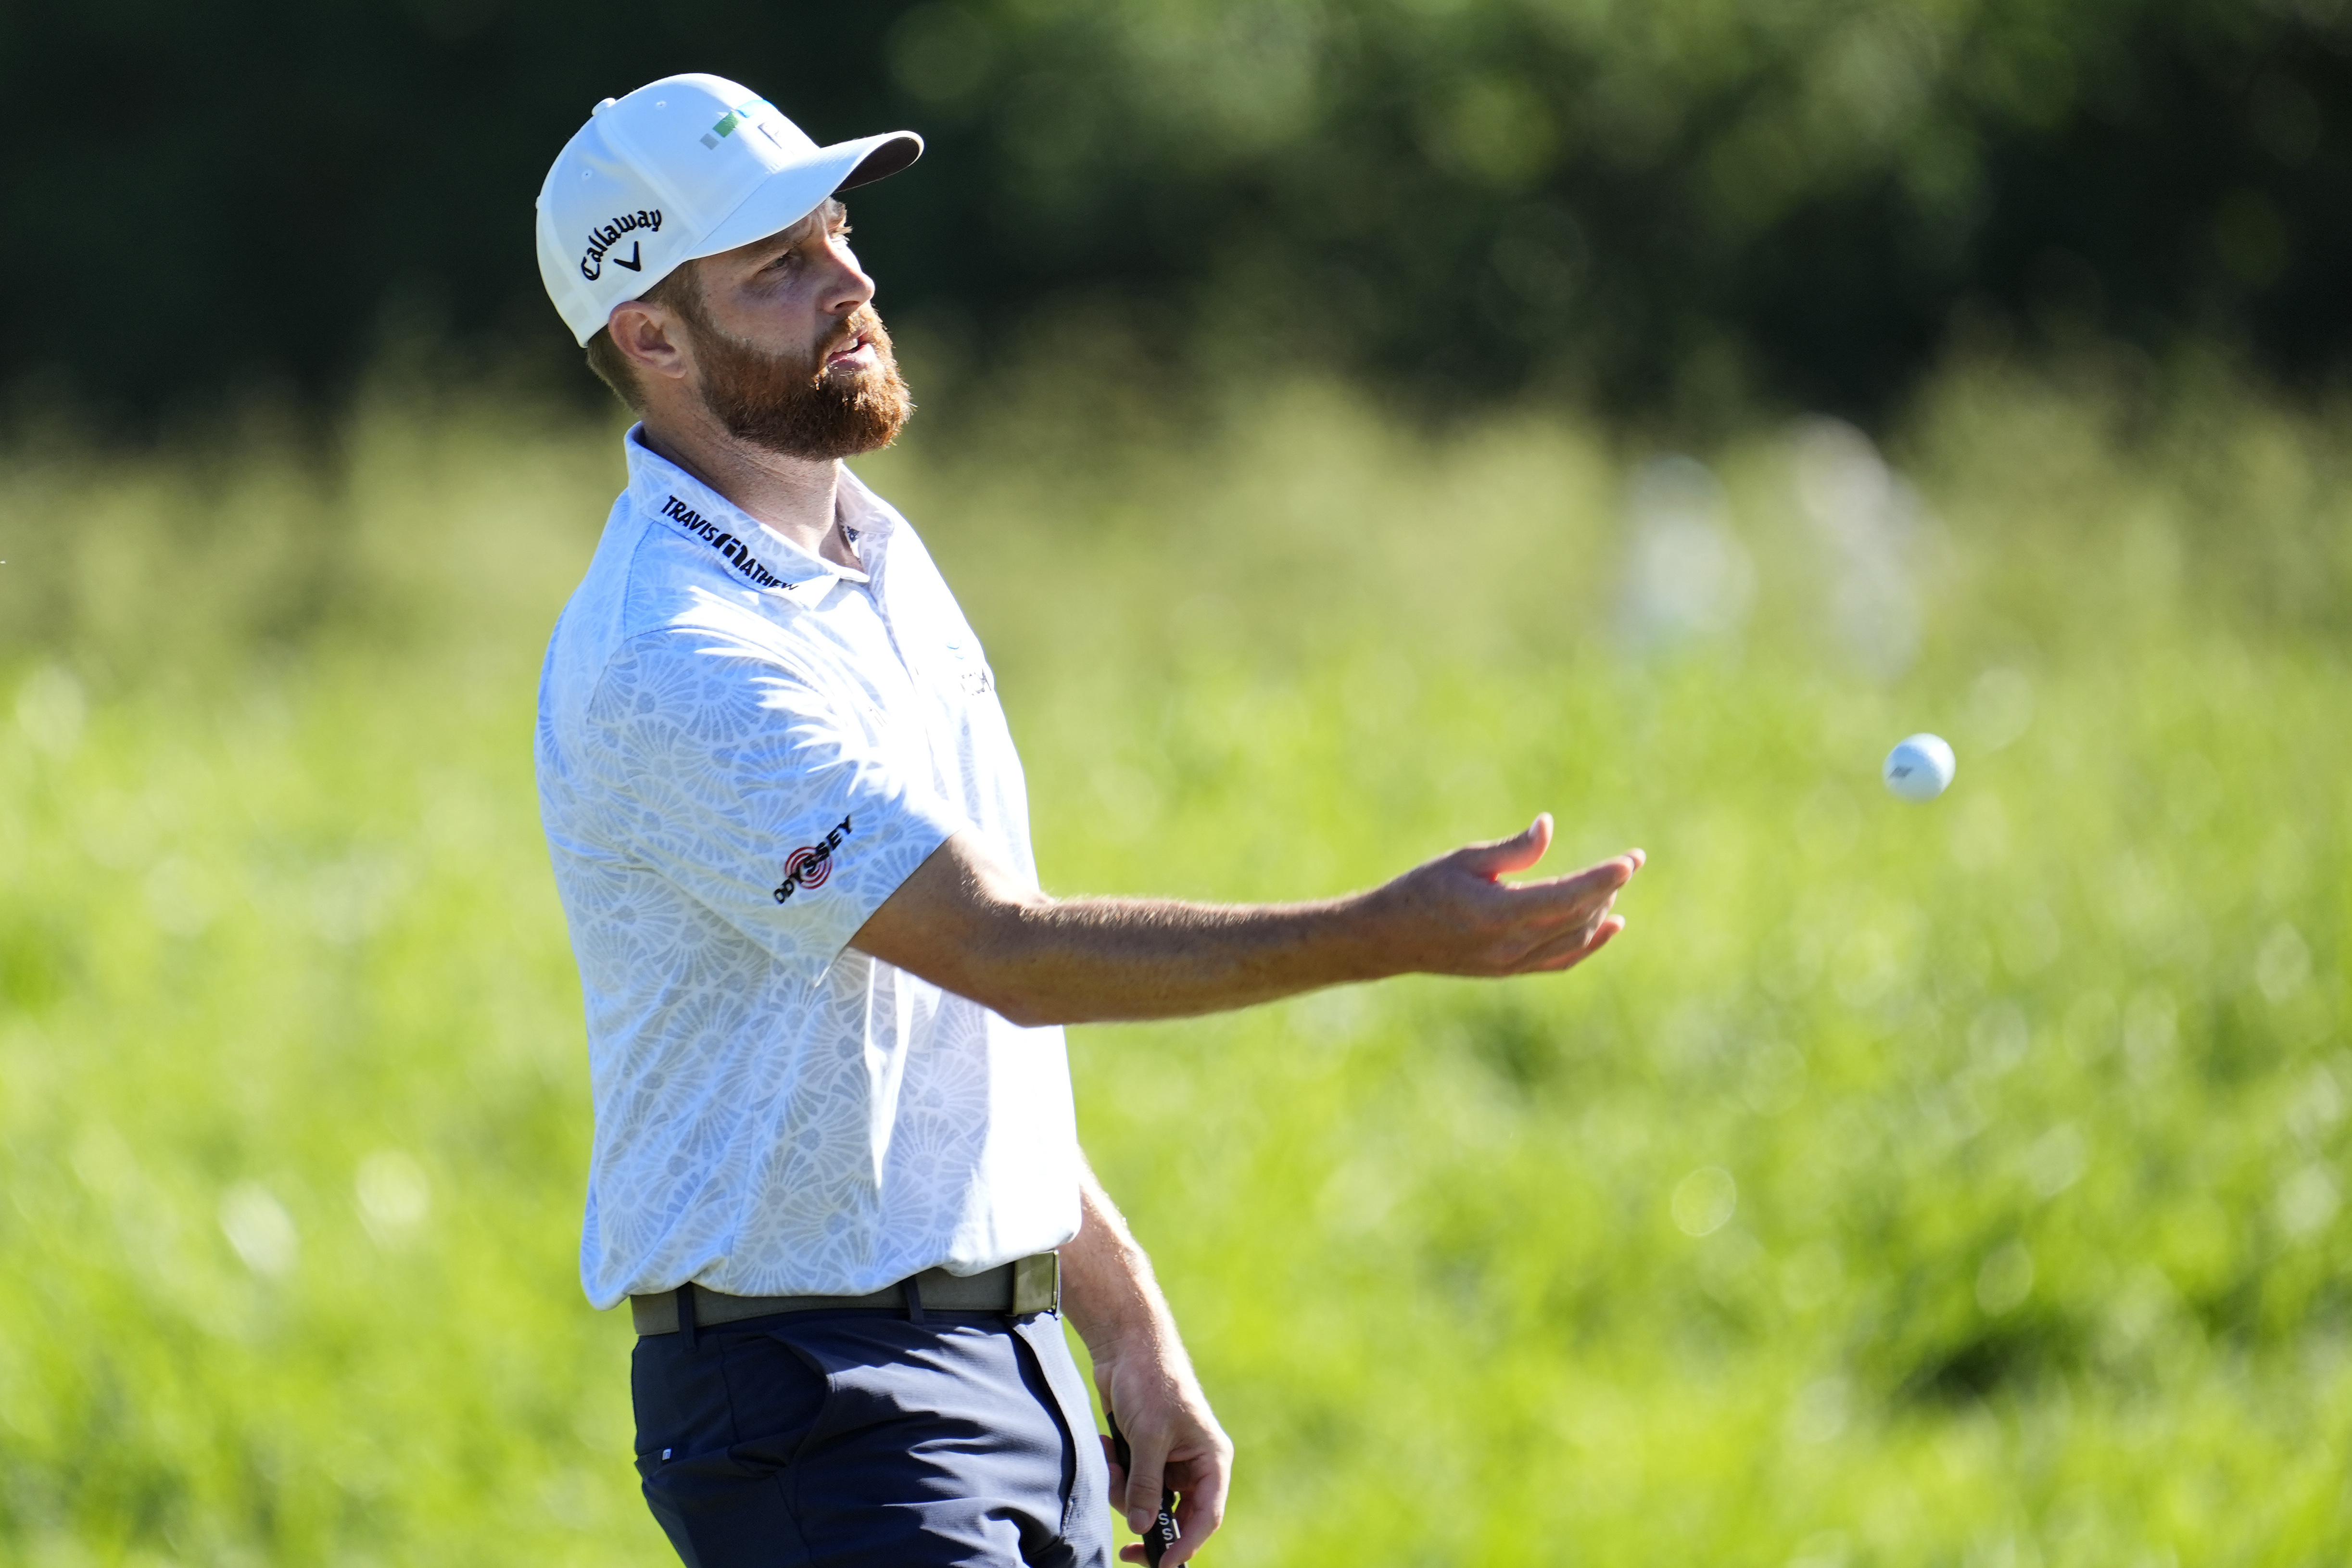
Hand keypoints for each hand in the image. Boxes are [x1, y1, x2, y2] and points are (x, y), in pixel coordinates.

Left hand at [1091, 1333, 1230, 1565]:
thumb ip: (1147, 1485)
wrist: (1127, 1345)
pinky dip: (1115, 1473)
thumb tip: (1141, 1527)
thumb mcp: (1149, 1436)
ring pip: (1148, 1502)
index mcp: (1211, 1459)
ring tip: (1109, 1459)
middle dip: (1148, 1523)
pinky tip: (1106, 1446)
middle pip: (1177, 1515)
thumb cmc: (1151, 1382)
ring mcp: (1169, 1460)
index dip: (1186, 1544)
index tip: (1162, 1564)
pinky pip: (1131, 1483)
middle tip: (1124, 1547)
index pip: (1206, 1515)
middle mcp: (1194, 1464)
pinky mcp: (1145, 1453)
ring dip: (1123, 1490)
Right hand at [1362, 814, 1641, 976]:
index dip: (1602, 879)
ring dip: (1600, 911)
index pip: (1566, 897)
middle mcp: (1511, 945)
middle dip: (1609, 888)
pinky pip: (1562, 960)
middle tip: (1630, 862)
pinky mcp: (1511, 970)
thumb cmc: (1423, 889)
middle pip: (1578, 918)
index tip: (1630, 862)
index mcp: (1498, 913)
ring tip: (1613, 884)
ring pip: (1575, 939)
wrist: (1391, 939)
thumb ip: (1512, 849)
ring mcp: (1513, 962)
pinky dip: (1590, 943)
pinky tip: (1611, 924)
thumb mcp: (1464, 859)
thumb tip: (1548, 826)